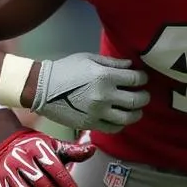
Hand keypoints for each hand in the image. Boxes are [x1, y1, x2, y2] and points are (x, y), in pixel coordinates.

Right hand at [0, 129, 95, 186]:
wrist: (3, 142)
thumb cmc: (33, 146)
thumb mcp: (52, 144)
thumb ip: (72, 151)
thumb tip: (92, 150)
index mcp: (37, 147)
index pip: (54, 167)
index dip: (66, 182)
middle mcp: (21, 158)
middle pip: (40, 182)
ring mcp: (8, 170)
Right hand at [31, 53, 148, 132]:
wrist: (42, 88)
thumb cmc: (66, 69)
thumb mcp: (89, 59)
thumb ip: (112, 63)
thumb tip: (131, 65)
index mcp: (105, 76)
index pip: (135, 79)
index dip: (143, 78)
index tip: (142, 78)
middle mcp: (105, 95)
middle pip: (137, 100)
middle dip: (144, 96)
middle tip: (143, 94)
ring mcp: (99, 112)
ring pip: (129, 117)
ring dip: (137, 113)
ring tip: (136, 109)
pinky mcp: (91, 124)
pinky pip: (114, 128)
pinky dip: (121, 124)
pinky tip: (121, 118)